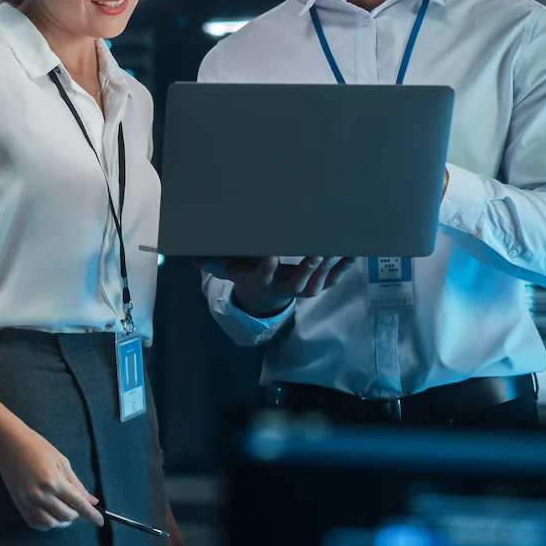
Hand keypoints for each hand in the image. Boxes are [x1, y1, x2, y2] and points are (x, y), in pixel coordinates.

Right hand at [0, 428, 104, 531]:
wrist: (9, 443)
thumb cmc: (37, 447)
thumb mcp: (61, 461)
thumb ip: (76, 484)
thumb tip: (91, 501)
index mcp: (55, 481)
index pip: (78, 504)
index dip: (92, 514)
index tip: (100, 521)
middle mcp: (42, 494)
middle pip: (66, 516)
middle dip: (76, 514)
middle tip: (76, 506)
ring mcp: (28, 501)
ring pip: (50, 523)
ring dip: (61, 522)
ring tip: (63, 513)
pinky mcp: (18, 503)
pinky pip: (34, 523)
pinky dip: (45, 525)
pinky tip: (50, 517)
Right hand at [195, 256, 356, 317]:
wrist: (264, 295)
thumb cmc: (247, 274)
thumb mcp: (229, 270)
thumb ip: (214, 262)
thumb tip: (192, 258)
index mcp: (263, 282)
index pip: (264, 275)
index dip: (268, 267)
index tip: (271, 254)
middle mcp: (285, 289)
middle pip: (298, 281)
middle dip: (307, 268)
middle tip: (314, 253)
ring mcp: (303, 289)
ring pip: (318, 282)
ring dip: (328, 268)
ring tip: (337, 250)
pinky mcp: (317, 287)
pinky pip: (333, 279)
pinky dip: (343, 268)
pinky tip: (353, 253)